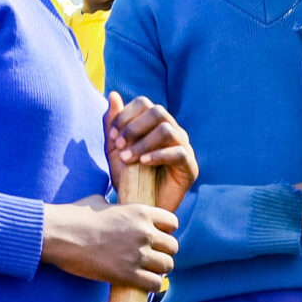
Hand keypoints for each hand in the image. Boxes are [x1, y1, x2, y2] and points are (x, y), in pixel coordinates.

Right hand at [42, 194, 176, 291]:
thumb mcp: (99, 202)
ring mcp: (137, 254)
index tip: (155, 238)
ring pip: (167, 266)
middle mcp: (144, 233)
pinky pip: (155, 284)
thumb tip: (111, 205)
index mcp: (140, 212)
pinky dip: (151, 285)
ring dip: (158, 270)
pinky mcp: (127, 275)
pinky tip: (141, 283)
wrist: (59, 236)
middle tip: (151, 258)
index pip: (172, 223)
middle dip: (163, 252)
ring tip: (146, 271)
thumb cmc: (74, 217)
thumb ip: (115, 206)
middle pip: (173, 247)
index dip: (165, 231)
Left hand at [107, 94, 198, 209]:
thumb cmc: (128, 177)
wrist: (138, 206)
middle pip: (158, 112)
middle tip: (119, 146)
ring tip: (128, 159)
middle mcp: (172, 131)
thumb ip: (112, 124)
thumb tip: (113, 95)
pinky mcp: (190, 167)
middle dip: (134, 128)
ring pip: (167, 130)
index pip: (144, 104)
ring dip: (143, 143)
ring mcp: (183, 147)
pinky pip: (178, 152)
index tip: (112, 137)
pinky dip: (158, 155)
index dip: (126, 116)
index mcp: (155, 124)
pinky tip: (143, 164)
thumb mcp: (115, 150)